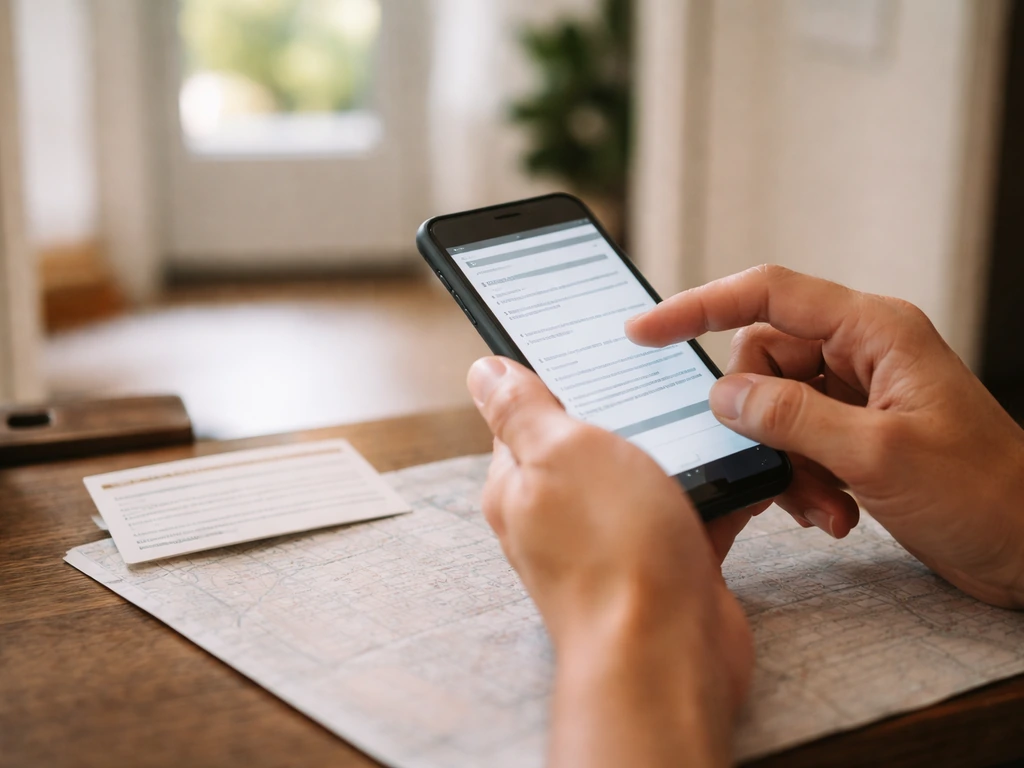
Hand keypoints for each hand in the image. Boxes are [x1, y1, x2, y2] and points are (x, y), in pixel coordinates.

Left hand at [467, 357, 756, 767]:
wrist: (668, 656)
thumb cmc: (610, 552)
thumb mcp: (559, 453)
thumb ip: (520, 409)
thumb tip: (483, 370)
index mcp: (521, 482)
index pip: (525, 414)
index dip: (557, 376)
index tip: (594, 344)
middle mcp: (561, 512)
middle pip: (595, 439)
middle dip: (633, 409)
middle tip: (670, 376)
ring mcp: (614, 539)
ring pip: (650, 473)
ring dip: (684, 448)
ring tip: (718, 416)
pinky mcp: (666, 561)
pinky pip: (694, 509)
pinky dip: (721, 490)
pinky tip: (749, 466)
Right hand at [627, 265, 1023, 608]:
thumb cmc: (985, 493)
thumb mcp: (878, 454)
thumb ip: (793, 418)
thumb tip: (726, 397)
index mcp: (874, 331)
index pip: (768, 295)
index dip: (699, 306)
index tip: (645, 330)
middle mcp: (862, 353)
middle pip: (763, 361)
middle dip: (759, 421)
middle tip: (783, 471)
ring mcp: (858, 394)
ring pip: (775, 408)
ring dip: (785, 463)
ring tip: (823, 506)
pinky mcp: (856, 433)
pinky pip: (797, 442)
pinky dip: (802, 481)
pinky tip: (835, 513)